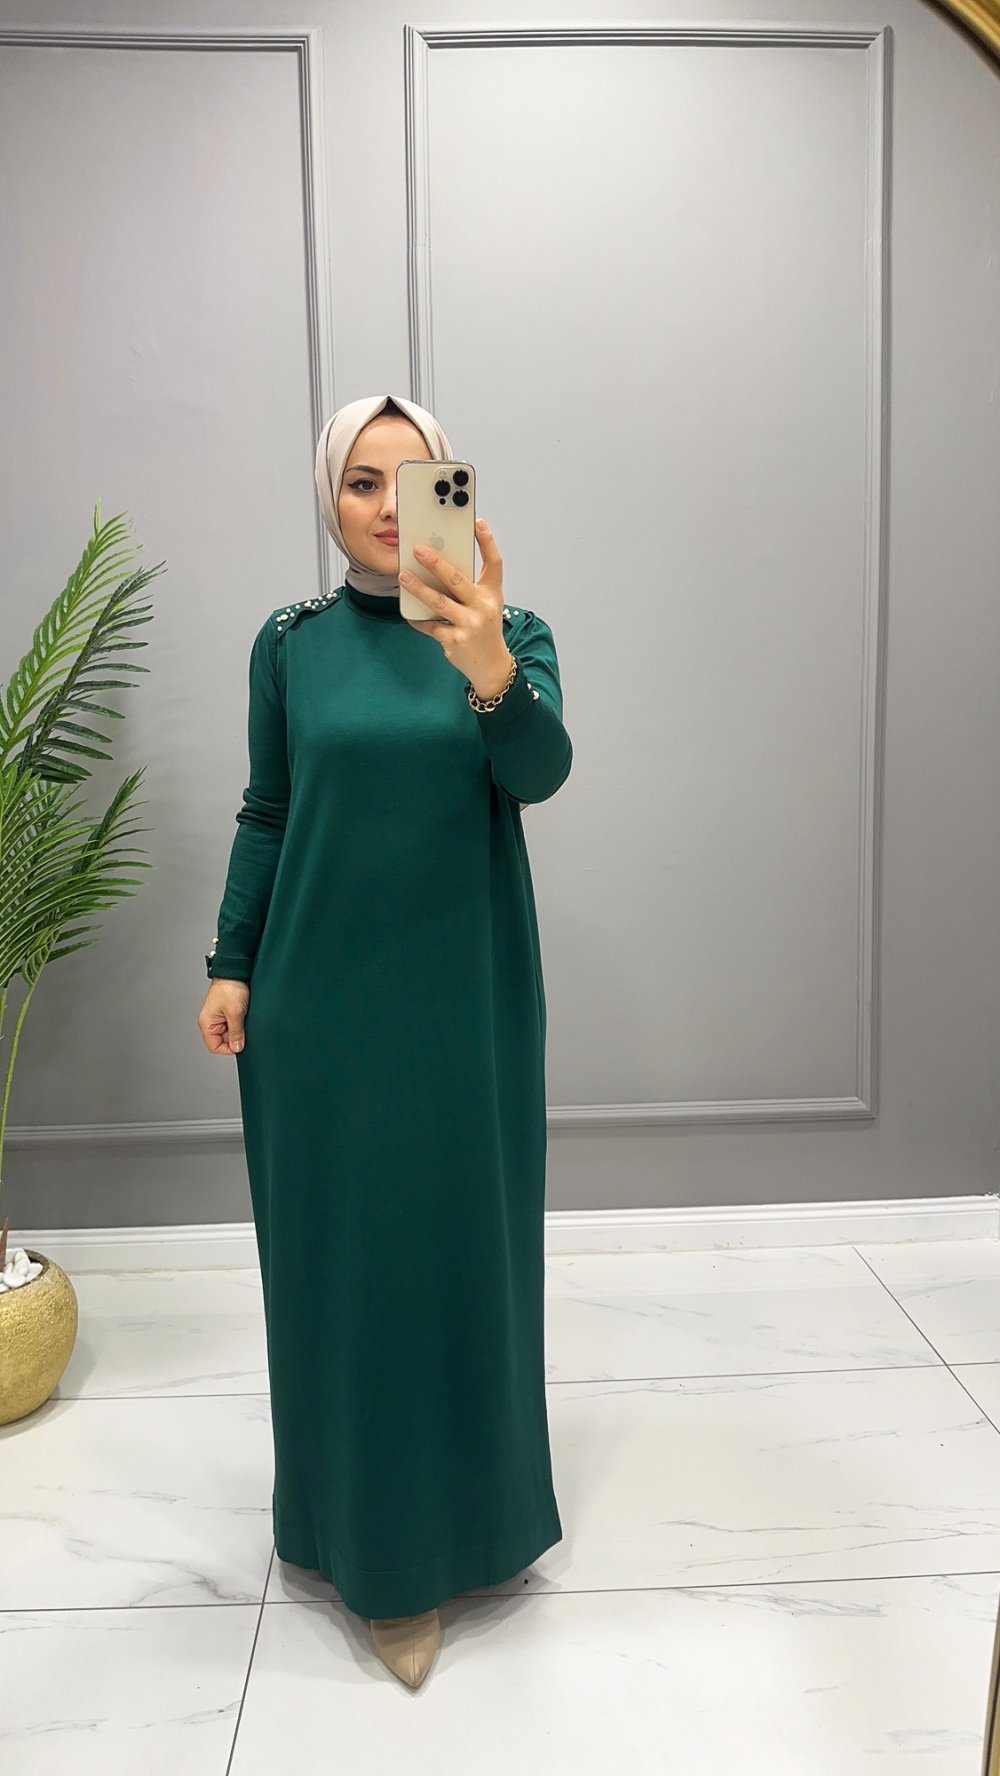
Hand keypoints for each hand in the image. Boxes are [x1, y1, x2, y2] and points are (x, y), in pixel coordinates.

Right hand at [198, 980, 249, 1055]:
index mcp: (207, 1024)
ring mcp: (219, 1017)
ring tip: (243, 1017)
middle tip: (244, 1027)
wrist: (234, 971)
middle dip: (235, 1037)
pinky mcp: (227, 1012)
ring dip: (239, 1028)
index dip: (228, 1049)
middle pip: (223, 1040)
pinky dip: (240, 1022)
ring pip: (230, 1032)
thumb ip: (236, 1033)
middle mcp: (211, 1022)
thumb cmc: (230, 988)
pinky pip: (233, 1024)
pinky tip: (244, 1014)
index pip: (215, 1047)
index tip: (240, 1044)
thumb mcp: (235, 1013)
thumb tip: (237, 1048)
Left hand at [398, 519, 513, 698]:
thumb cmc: (484, 629)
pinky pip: (430, 625)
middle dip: (436, 563)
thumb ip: (468, 587)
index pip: (494, 563)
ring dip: (419, 588)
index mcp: (492, 594)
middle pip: (457, 580)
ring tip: (403, 576)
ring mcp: (469, 624)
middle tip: (419, 549)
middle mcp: (483, 607)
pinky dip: (418, 618)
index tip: (478, 523)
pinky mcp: (454, 640)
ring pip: (439, 602)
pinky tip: (409, 612)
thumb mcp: (485, 605)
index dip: (488, 542)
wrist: (491, 666)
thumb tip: (438, 567)